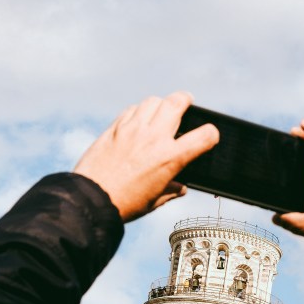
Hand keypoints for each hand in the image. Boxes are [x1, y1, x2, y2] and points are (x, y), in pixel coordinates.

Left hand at [73, 91, 219, 221]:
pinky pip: (132, 109)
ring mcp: (133, 129)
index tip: (208, 136)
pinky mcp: (115, 127)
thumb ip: (171, 191)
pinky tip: (138, 120)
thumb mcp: (155, 201)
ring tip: (161, 111)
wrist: (91, 199)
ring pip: (153, 101)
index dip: (211, 134)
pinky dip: (139, 111)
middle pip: (177, 102)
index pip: (204, 136)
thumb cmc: (125, 204)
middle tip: (186, 102)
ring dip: (161, 104)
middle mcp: (154, 138)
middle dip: (185, 100)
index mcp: (170, 158)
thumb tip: (180, 187)